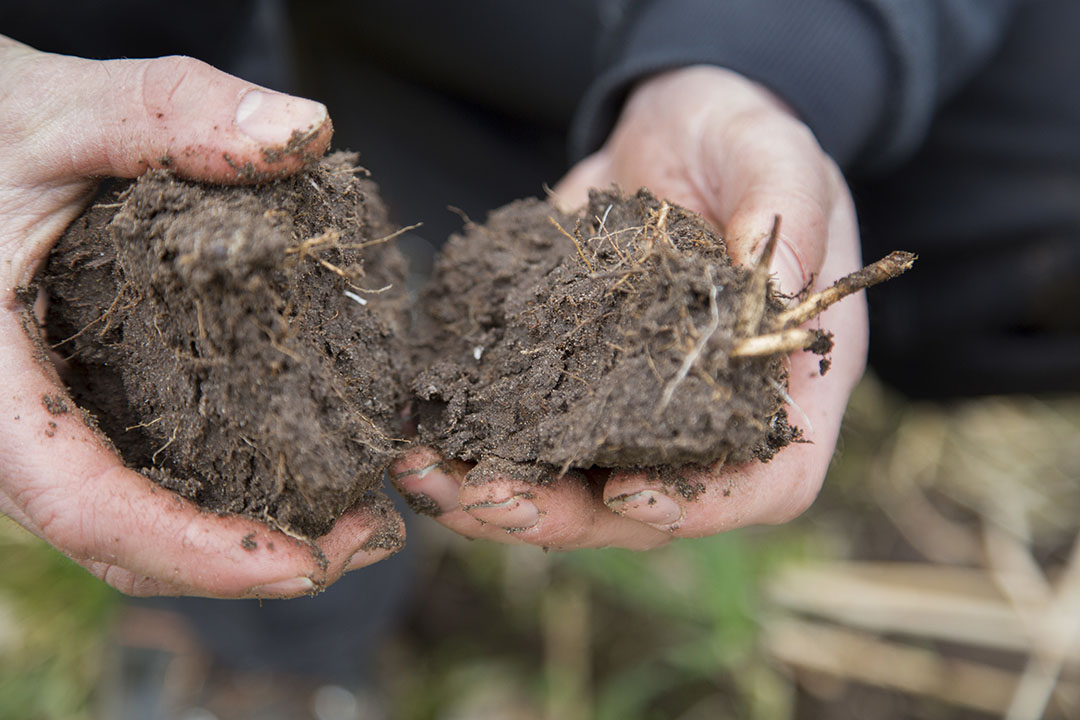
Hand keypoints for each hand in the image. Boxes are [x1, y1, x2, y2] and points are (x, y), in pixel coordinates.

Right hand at [0, 36, 402, 596]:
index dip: (196, 551)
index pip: (84, 506)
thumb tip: (305, 130)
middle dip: (247, 563)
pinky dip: (222, 500)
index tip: (309, 562)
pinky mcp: (78, 413)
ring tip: (359, 520)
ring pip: (131, 530)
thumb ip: (170, 111)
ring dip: (244, 543)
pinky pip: (140, 483)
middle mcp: (10, 429)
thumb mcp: (65, 108)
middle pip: (122, 544)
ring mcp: (40, 431)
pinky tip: (304, 473)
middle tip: (370, 535)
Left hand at [393, 66, 865, 549]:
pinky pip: (522, 436)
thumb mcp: (772, 153)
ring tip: (428, 477)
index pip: (764, 484)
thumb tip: (774, 281)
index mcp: (778, 386)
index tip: (628, 492)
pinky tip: (416, 439)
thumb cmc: (739, 143)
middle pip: (646, 506)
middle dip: (563, 514)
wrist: (667, 136)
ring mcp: (627, 413)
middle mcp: (701, 420)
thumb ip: (782, 206)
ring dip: (497, 495)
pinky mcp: (567, 387)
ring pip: (570, 488)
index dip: (703, 503)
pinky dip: (468, 444)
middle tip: (489, 499)